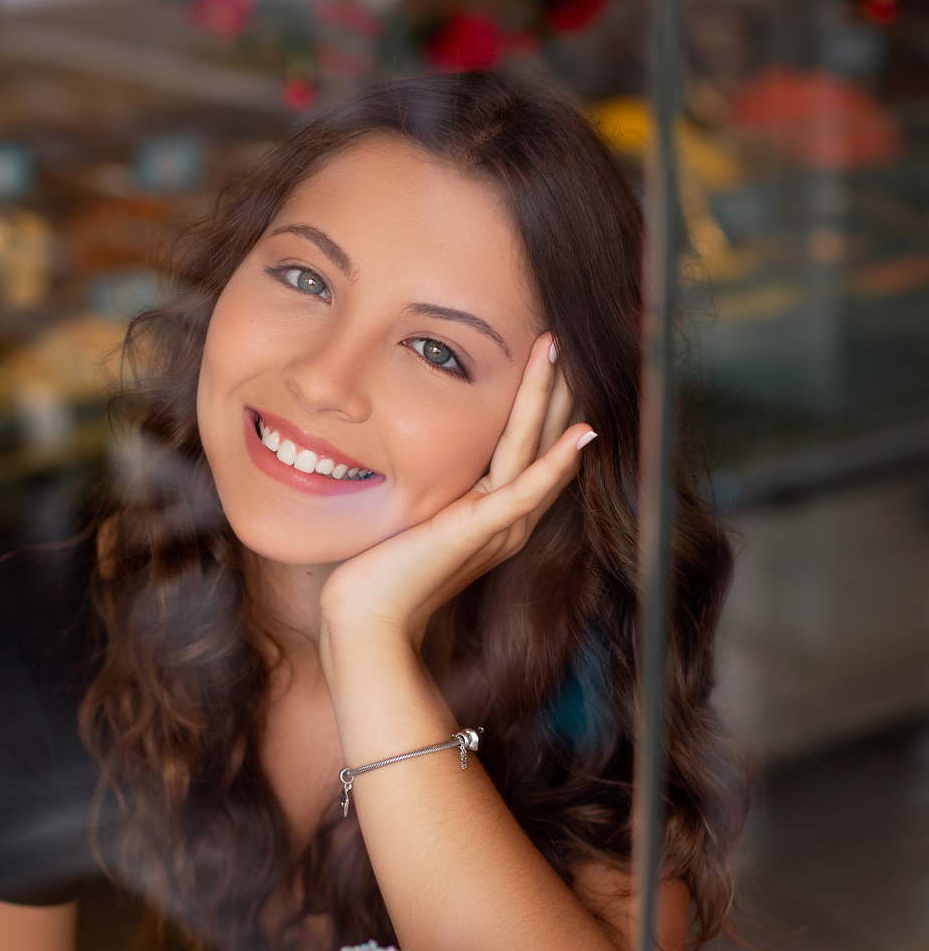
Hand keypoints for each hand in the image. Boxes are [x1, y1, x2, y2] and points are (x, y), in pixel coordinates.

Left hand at [319, 333, 593, 647]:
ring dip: (552, 399)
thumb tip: (426, 448)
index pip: (532, 445)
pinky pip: (527, 490)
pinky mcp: (480, 532)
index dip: (545, 400)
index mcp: (497, 511)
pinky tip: (581, 434)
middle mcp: (509, 518)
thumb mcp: (418, 512)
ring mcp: (500, 526)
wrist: (368, 618)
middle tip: (568, 333)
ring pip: (535, 449)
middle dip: (556, 385)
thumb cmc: (383, 568)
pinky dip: (555, 463)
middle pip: (543, 439)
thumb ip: (437, 486)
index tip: (549, 352)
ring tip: (560, 350)